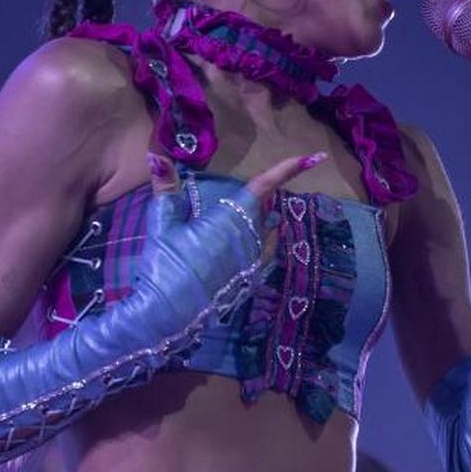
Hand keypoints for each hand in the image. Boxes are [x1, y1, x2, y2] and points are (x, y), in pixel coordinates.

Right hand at [145, 149, 328, 268]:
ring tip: (252, 216)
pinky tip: (246, 245)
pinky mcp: (250, 280)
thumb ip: (166, 188)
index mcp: (232, 217)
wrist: (166, 316)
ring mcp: (254, 261)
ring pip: (269, 232)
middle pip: (266, 209)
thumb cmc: (165, 266)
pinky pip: (266, 253)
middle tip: (252, 192)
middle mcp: (251, 237)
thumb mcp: (162, 224)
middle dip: (262, 199)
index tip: (313, 157)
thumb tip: (156, 155)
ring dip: (263, 221)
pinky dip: (262, 242)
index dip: (288, 169)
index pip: (265, 186)